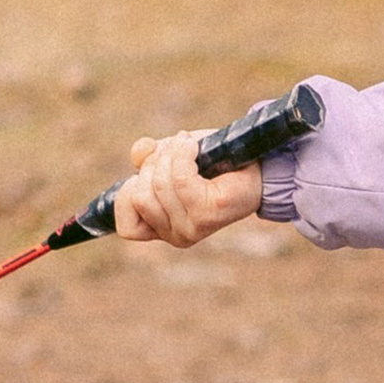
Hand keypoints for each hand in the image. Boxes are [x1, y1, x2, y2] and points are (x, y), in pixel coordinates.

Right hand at [112, 136, 264, 249]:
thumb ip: (147, 159)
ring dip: (170, 155)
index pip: (126, 227)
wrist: (257, 166)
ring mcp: (192, 228)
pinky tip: (193, 147)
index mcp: (162, 229)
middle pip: (139, 195)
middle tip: (175, 153)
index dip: (128, 194)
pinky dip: (182, 154)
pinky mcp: (208, 214)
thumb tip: (140, 152)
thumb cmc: (213, 163)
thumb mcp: (169, 157)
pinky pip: (180, 179)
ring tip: (187, 147)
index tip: (146, 174)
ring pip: (158, 184)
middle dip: (153, 165)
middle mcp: (176, 236)